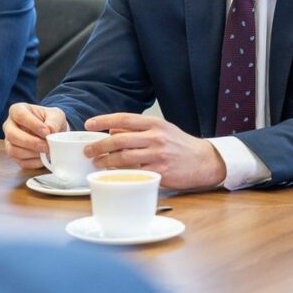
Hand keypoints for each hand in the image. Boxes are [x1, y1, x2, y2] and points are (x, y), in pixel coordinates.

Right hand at [3, 103, 67, 168]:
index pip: (20, 115)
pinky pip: (20, 162)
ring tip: (46, 151)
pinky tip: (43, 157)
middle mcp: (9, 125)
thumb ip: (54, 121)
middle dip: (32, 143)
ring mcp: (9, 141)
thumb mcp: (57, 115)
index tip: (47, 132)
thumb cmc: (51, 120)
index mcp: (17, 110)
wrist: (51, 131)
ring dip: (32, 153)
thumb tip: (50, 130)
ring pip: (13, 150)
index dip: (34, 125)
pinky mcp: (14, 155)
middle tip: (47, 146)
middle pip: (12, 135)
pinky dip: (34, 162)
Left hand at [83, 113, 226, 189]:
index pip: (124, 118)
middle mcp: (156, 137)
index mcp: (155, 123)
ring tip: (97, 163)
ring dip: (106, 161)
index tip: (89, 124)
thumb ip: (138, 130)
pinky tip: (113, 173)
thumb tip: (112, 130)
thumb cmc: (180, 145)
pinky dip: (121, 172)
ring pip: (124, 157)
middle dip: (99, 146)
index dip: (103, 120)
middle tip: (88, 151)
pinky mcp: (160, 171)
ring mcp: (158, 155)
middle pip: (119, 139)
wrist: (204, 161)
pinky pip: (134, 172)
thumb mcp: (161, 130)